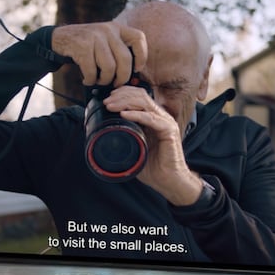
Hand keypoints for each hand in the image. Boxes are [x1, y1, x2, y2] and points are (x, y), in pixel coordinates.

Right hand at [50, 22, 147, 86]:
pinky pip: (92, 71)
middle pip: (125, 59)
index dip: (141, 56)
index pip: (139, 38)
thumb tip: (132, 74)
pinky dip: (90, 80)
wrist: (60, 38)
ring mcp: (95, 37)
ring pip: (110, 67)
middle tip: (116, 84)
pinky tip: (87, 79)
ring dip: (105, 80)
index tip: (136, 68)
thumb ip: (117, 50)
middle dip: (122, 77)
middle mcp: (108, 30)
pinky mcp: (82, 46)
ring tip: (99, 81)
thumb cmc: (86, 45)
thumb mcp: (104, 40)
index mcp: (116, 28)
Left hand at [103, 86, 203, 205]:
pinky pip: (151, 118)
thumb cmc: (154, 167)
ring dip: (125, 102)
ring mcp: (166, 122)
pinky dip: (136, 115)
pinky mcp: (169, 131)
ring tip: (111, 106)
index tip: (108, 98)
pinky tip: (124, 115)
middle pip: (140, 96)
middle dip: (121, 95)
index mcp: (153, 118)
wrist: (169, 180)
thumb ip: (125, 136)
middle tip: (107, 102)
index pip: (139, 97)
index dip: (123, 94)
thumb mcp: (134, 147)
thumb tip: (106, 133)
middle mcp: (160, 117)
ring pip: (144, 103)